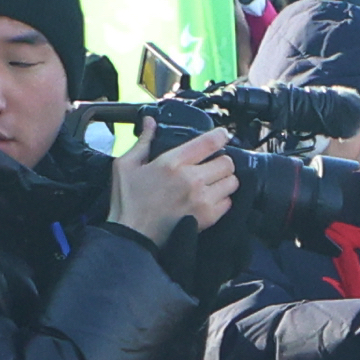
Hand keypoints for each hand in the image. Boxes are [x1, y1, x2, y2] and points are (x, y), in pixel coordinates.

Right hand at [112, 124, 245, 246]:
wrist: (132, 236)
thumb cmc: (128, 202)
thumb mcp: (126, 166)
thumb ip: (143, 142)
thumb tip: (150, 122)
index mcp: (172, 163)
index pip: (209, 142)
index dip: (220, 136)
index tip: (222, 136)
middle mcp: (191, 179)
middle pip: (227, 162)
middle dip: (221, 161)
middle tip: (212, 165)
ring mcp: (202, 199)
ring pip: (232, 182)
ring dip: (224, 180)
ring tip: (212, 182)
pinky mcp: (207, 217)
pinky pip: (229, 202)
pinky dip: (223, 199)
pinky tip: (209, 199)